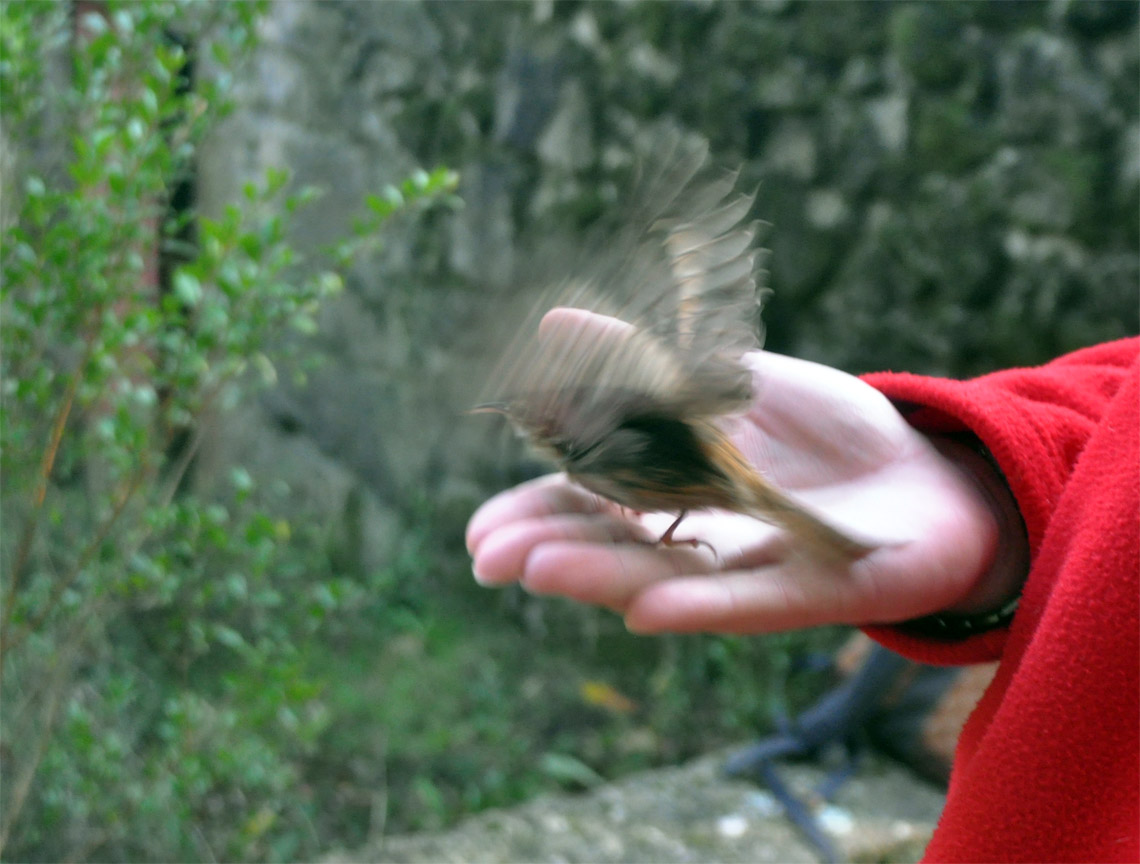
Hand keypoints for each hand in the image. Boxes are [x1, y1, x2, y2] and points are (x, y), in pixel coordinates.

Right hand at [466, 310, 1021, 634]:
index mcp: (677, 488)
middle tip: (487, 560)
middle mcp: (701, 537)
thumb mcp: (732, 378)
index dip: (536, 515)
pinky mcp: (812, 593)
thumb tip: (552, 320)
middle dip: (551, 550)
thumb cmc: (829, 431)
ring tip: (538, 573)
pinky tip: (643, 611)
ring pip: (666, 576)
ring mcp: (751, 569)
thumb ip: (648, 363)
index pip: (589, 506)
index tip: (479, 531)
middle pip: (614, 547)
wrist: (933, 469)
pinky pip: (747, 602)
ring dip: (602, 577)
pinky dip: (697, 604)